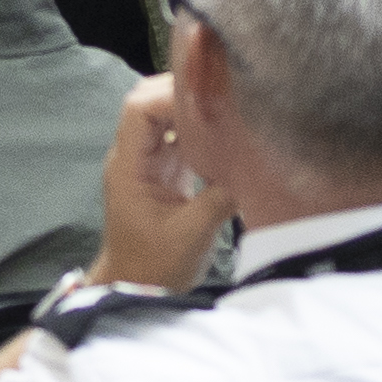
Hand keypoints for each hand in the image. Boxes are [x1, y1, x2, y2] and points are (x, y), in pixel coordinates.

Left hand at [83, 73, 233, 294]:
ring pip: (162, 116)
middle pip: (148, 102)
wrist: (135, 288)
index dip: (170, 95)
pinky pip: (176, 136)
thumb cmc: (153, 267)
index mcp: (128, 166)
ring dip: (191, 110)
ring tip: (226, 108)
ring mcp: (146, 162)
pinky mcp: (162, 171)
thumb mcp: (192, 234)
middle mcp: (132, 156)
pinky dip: (197, 130)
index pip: (139, 109)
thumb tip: (253, 168)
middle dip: (182, 93)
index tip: (206, 100)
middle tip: (220, 96)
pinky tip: (222, 133)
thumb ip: (220, 197)